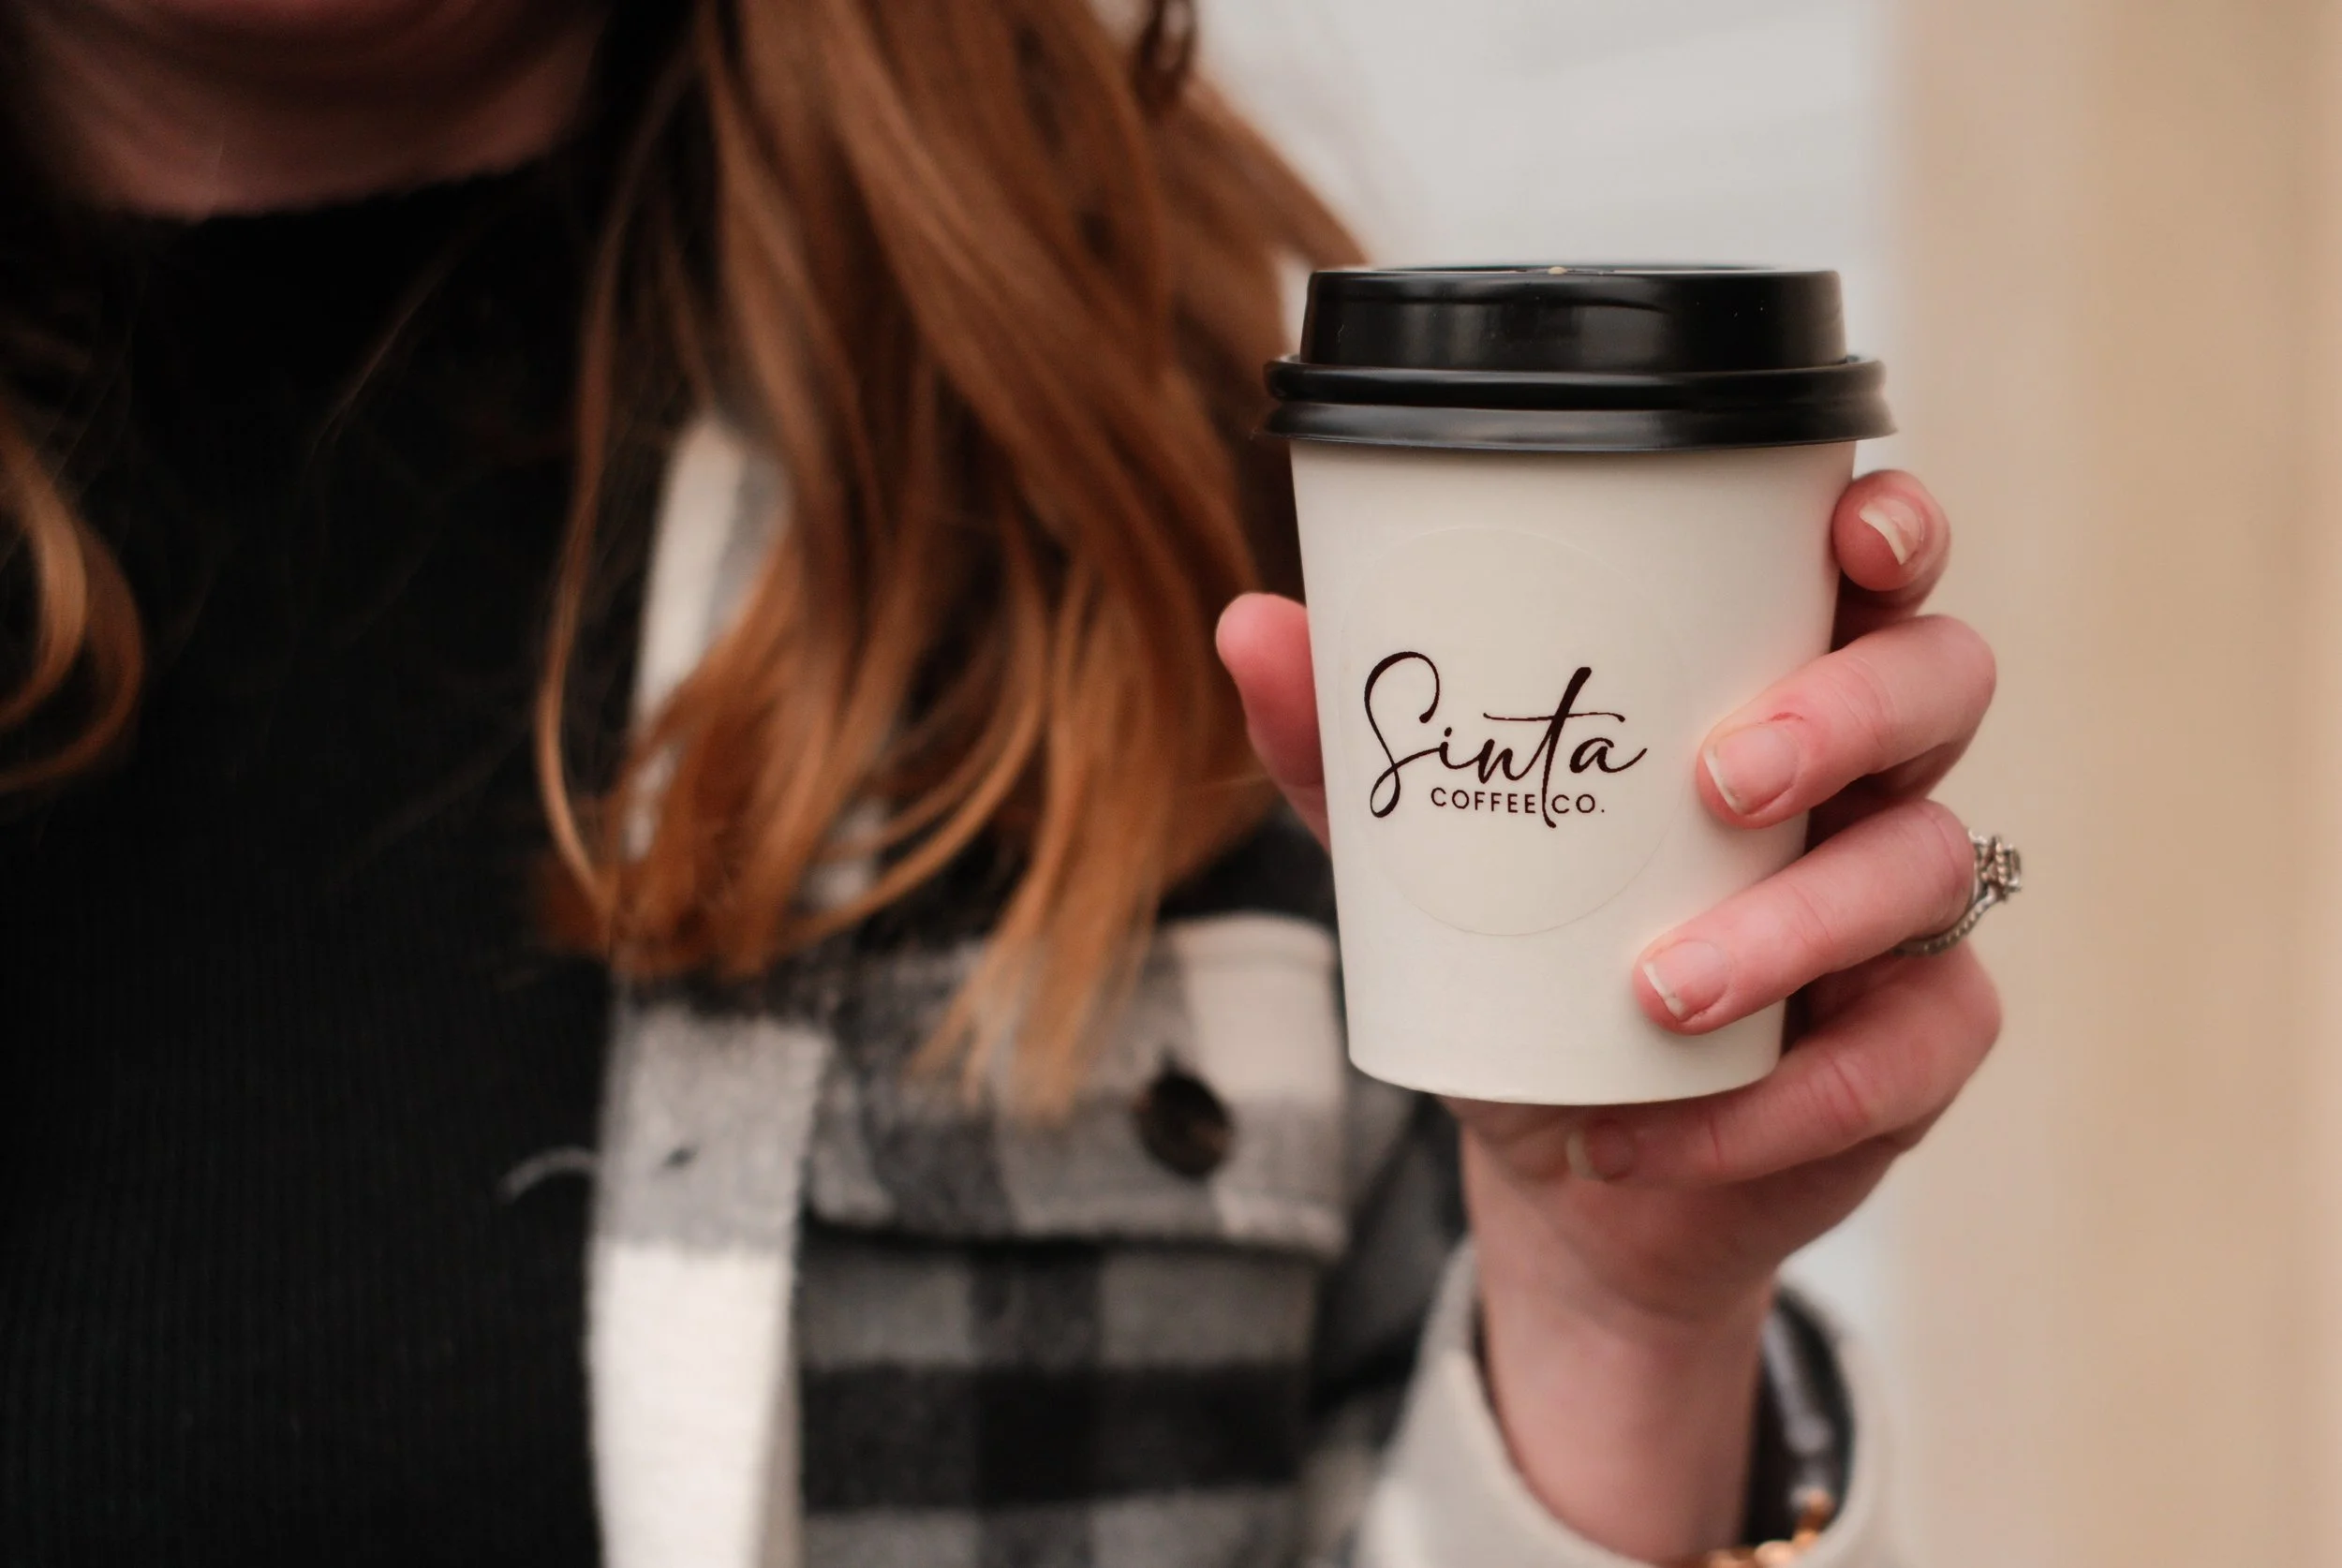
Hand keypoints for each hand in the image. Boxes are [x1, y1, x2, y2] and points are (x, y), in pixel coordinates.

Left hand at [1216, 471, 2000, 1562]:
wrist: (1564, 1161)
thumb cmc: (1522, 969)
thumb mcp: (1427, 857)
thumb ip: (1347, 752)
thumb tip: (1251, 625)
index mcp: (1767, 686)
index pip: (1872, 569)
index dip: (1894, 526)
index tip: (1848, 534)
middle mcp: (1862, 779)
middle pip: (1942, 681)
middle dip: (1846, 714)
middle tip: (1716, 780)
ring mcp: (1901, 913)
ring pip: (1928, 866)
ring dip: (1793, 928)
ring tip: (1655, 989)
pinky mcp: (1914, 1049)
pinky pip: (1910, 1052)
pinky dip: (1786, 1099)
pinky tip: (1656, 1127)